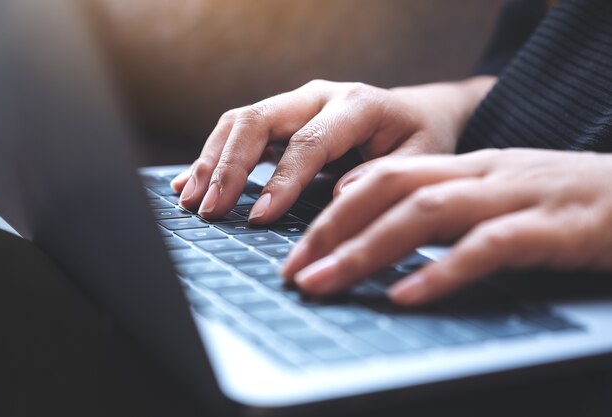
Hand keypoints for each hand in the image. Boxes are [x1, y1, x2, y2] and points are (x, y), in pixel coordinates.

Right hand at [171, 77, 495, 222]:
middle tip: (209, 209)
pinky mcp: (282, 116)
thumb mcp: (422, 158)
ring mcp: (296, 102)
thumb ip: (385, 175)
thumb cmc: (419, 139)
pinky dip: (212, 156)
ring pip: (240, 121)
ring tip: (190, 201)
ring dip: (211, 160)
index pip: (309, 142)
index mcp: (357, 104)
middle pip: (260, 120)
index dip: (281, 181)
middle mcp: (319, 95)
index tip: (259, 218)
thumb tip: (340, 196)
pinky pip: (238, 129)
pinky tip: (189, 182)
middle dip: (229, 166)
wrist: (413, 112)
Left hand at [282, 149, 611, 305]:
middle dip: (331, 230)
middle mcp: (481, 174)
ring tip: (324, 282)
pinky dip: (441, 271)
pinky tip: (405, 297)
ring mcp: (515, 197)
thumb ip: (444, 202)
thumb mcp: (496, 194)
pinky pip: (487, 247)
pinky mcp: (552, 227)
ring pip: (426, 214)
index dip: (332, 210)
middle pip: (389, 190)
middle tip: (292, 271)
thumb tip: (381, 224)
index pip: (383, 177)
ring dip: (366, 250)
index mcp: (465, 167)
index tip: (297, 246)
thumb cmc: (563, 202)